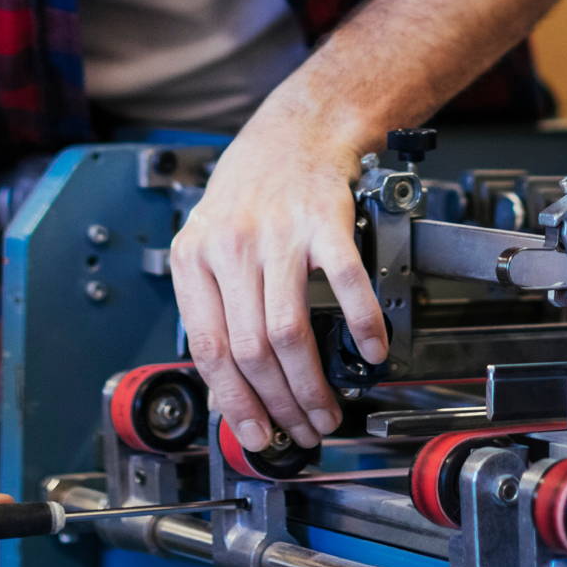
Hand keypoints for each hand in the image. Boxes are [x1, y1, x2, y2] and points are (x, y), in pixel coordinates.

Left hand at [166, 104, 387, 453]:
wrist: (296, 131)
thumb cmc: (253, 191)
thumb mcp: (210, 243)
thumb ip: (213, 306)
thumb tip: (228, 387)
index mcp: (194, 256)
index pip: (209, 349)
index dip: (233, 402)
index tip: (253, 434)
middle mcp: (232, 245)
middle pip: (251, 349)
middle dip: (278, 404)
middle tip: (299, 430)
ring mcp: (279, 233)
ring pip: (289, 331)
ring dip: (311, 384)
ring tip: (327, 410)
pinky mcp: (325, 221)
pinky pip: (346, 284)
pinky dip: (362, 324)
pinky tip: (372, 350)